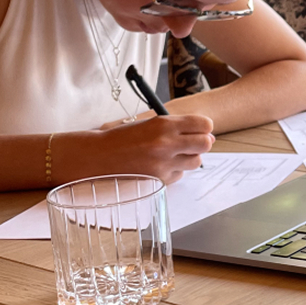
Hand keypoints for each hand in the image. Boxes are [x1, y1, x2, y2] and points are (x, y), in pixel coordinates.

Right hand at [72, 114, 214, 183]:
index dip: (204, 127)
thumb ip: (177, 127)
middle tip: (191, 143)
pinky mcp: (160, 180)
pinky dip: (174, 170)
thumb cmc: (123, 138)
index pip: (204, 124)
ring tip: (172, 154)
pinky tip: (159, 164)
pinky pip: (180, 175)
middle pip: (205, 144)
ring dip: (189, 158)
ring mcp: (164, 164)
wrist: (98, 156)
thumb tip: (208, 135)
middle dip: (202, 143)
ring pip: (196, 162)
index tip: (200, 129)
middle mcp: (166, 144)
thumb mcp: (150, 124)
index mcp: (164, 124)